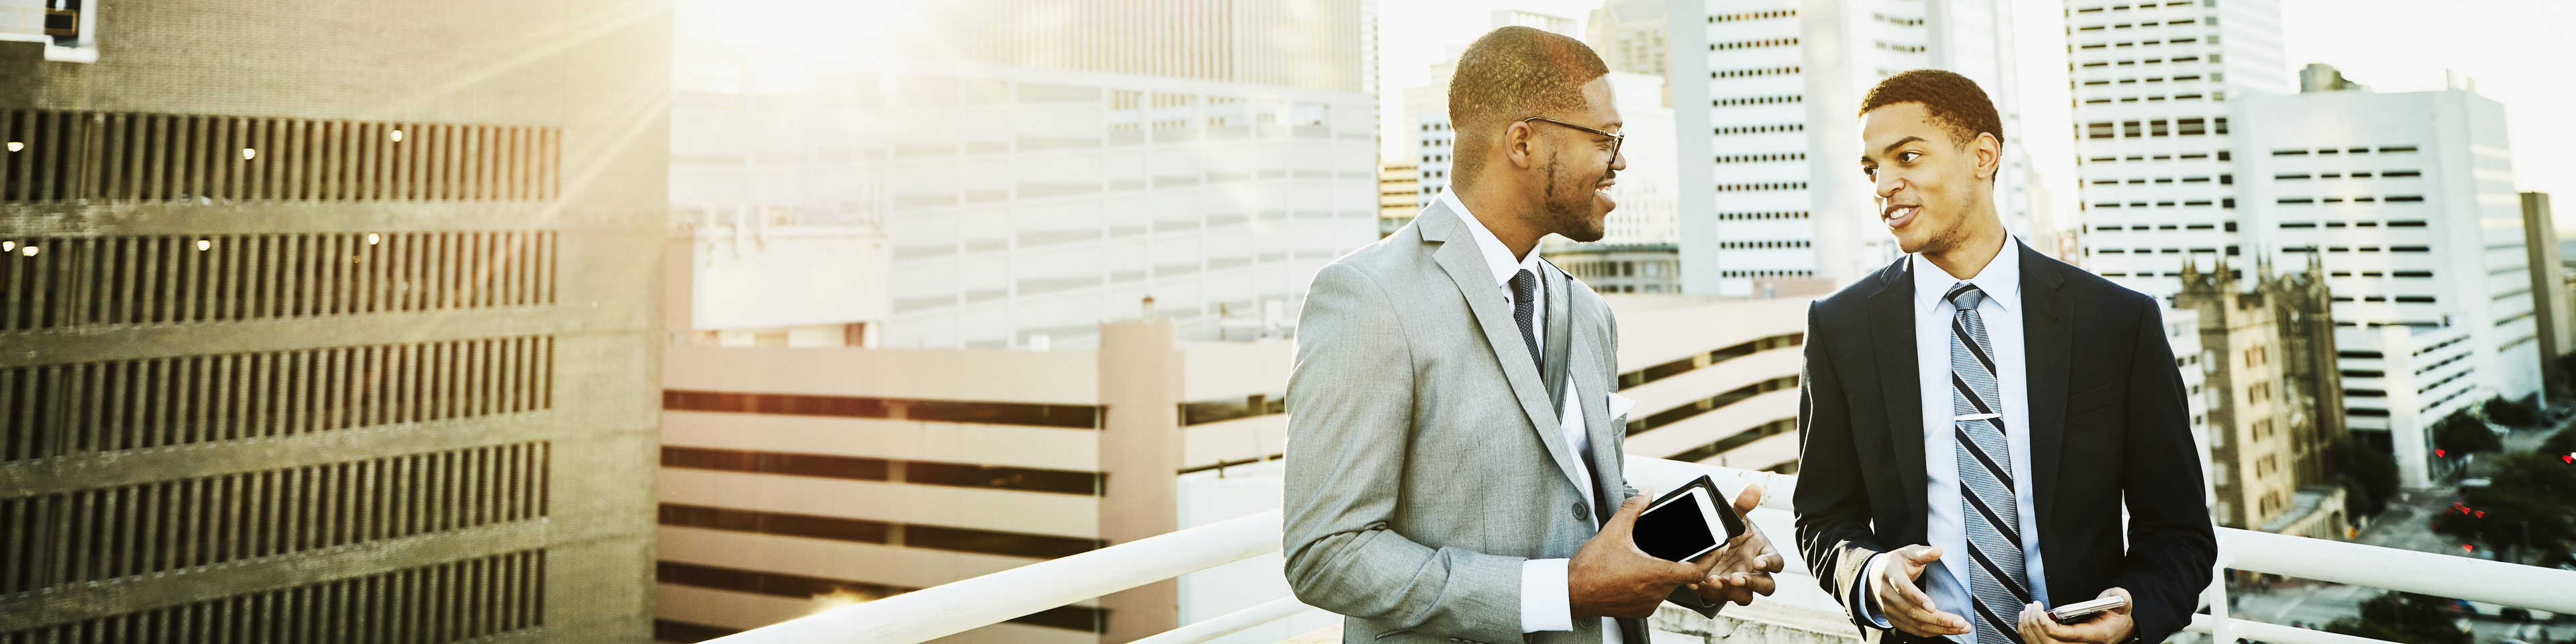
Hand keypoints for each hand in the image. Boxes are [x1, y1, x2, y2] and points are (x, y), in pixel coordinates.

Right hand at [1569, 491, 1712, 617]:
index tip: (1717, 547)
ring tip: (1656, 557)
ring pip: (1668, 587)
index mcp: (1657, 573)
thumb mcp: (1614, 531)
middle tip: (1684, 547)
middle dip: (1685, 561)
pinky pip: (1654, 597)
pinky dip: (1653, 585)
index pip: (1697, 570)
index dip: (1711, 558)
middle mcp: (1656, 593)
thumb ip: (1633, 508)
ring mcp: (1647, 604)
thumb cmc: (1591, 567)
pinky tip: (1641, 573)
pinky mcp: (1638, 611)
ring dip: (1667, 573)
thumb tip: (1646, 492)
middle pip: (1683, 577)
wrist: (1571, 592)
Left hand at [1683, 483, 1784, 605]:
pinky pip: (1716, 597)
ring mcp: (1738, 583)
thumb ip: (1742, 504)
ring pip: (1744, 597)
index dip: (1770, 564)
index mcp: (1763, 552)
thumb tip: (1754, 487)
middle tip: (1735, 577)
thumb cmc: (1728, 526)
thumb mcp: (1732, 514)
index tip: (1758, 562)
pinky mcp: (1720, 590)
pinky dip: (1705, 591)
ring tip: (1713, 581)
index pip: (1776, 562)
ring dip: (1731, 592)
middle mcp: (1754, 571)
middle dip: (1752, 584)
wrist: (1705, 538)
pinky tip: (1693, 582)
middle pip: (1766, 586)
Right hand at [1873, 544, 1970, 636]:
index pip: (1903, 589)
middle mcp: (1887, 595)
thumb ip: (1923, 552)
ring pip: (1915, 624)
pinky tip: (1948, 630)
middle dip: (1939, 619)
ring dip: (1940, 628)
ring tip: (1961, 628)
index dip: (1917, 598)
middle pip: (1912, 612)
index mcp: (1890, 575)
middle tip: (1961, 622)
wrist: (1873, 577)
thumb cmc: (1895, 564)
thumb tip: (1939, 550)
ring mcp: (1889, 610)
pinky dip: (1932, 632)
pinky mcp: (1894, 620)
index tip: (1933, 607)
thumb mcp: (1907, 553)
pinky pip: (1914, 630)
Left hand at [2019, 588, 2134, 643]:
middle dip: (2036, 625)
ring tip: (2028, 610)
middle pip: (2049, 642)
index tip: (2040, 613)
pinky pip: (2039, 643)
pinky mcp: (2060, 643)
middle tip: (2033, 607)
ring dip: (2029, 627)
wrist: (2117, 628)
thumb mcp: (2123, 604)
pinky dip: (2027, 632)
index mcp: (2095, 635)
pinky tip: (2026, 618)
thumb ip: (2121, 597)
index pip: (2068, 636)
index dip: (2050, 627)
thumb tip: (2117, 593)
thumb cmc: (2116, 617)